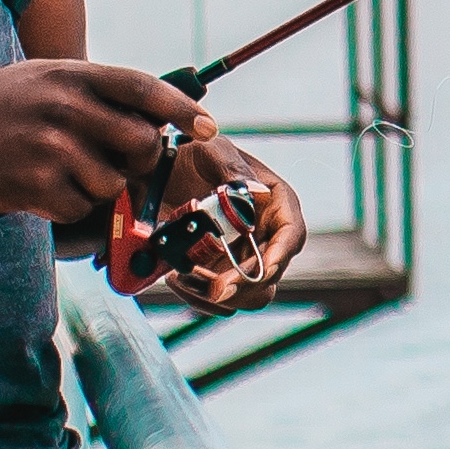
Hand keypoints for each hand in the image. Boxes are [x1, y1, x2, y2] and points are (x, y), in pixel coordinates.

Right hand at [0, 57, 231, 226]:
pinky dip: (67, 207)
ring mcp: (50, 148)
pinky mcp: (35, 186)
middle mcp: (64, 107)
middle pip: (141, 143)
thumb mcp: (37, 79)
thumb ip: (90, 91)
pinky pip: (79, 208)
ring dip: (97, 188)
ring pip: (113, 182)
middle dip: (139, 160)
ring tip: (60, 173)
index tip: (205, 125)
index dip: (180, 109)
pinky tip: (38, 189)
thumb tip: (151, 115)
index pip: (142, 88)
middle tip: (118, 161)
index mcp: (68, 75)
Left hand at [142, 145, 307, 310]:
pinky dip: (197, 297)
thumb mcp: (213, 150)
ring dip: (216, 295)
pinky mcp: (216, 272)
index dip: (280, 257)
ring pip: (244, 296)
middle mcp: (264, 236)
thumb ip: (232, 169)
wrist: (158, 168)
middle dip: (242, 285)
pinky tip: (175, 278)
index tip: (261, 271)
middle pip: (269, 276)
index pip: (292, 237)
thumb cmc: (193, 152)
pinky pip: (216, 299)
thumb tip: (251, 193)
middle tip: (213, 287)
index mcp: (275, 204)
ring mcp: (240, 258)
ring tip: (182, 278)